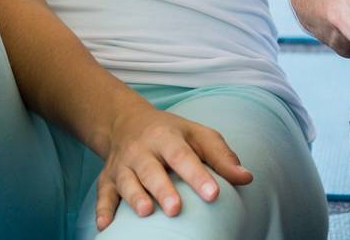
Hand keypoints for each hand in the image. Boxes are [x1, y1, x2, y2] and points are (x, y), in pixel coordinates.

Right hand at [94, 102, 252, 229]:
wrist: (125, 121)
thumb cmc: (171, 134)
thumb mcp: (197, 135)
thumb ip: (221, 156)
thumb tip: (246, 178)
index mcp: (166, 137)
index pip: (183, 155)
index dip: (197, 175)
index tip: (213, 194)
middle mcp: (141, 150)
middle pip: (151, 170)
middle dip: (163, 189)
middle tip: (176, 209)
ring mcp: (122, 165)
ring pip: (127, 182)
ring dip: (134, 197)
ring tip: (146, 212)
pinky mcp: (107, 179)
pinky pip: (103, 195)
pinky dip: (103, 210)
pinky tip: (105, 226)